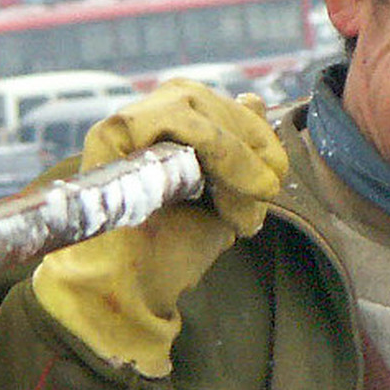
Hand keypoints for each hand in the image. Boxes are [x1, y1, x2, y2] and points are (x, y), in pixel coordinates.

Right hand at [31, 80, 287, 375]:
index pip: (219, 104)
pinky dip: (214, 148)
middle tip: (268, 188)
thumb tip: (255, 100)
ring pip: (196, 103)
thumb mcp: (225, 198)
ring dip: (235, 152)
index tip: (277, 174)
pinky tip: (221, 191)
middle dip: (251, 140)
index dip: (256, 132)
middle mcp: (143, 119)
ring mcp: (126, 123)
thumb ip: (241, 154)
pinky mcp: (112, 131)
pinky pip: (176, 117)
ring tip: (251, 196)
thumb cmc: (172, 251)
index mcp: (166, 130)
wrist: (129, 291)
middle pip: (210, 98)